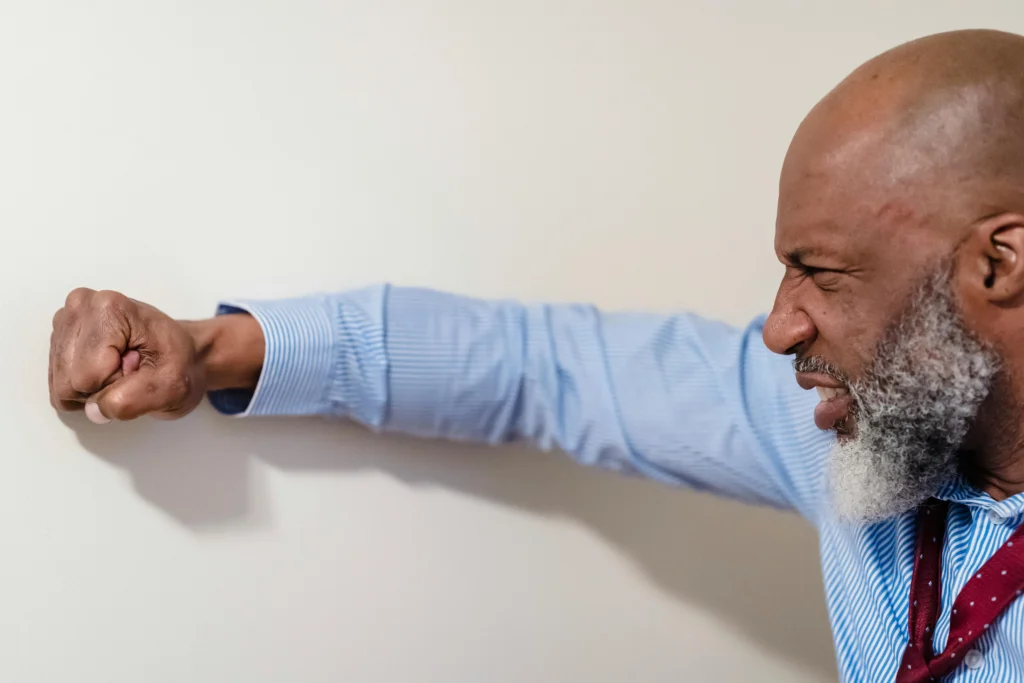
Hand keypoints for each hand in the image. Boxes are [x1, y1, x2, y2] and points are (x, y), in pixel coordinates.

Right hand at [49, 288, 206, 422]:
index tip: (141, 367)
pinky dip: (85, 387)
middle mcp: (80, 306)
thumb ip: (131, 400)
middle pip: (69, 382)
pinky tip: (108, 370)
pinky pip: (60, 385)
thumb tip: (92, 410)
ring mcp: (67, 321)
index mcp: (108, 308)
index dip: (115, 384)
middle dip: (102, 387)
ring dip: (94, 388)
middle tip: (133, 370)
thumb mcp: (170, 387)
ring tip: (124, 369)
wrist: (184, 353)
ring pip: (62, 385)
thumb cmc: (180, 364)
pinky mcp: (61, 339)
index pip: (86, 377)